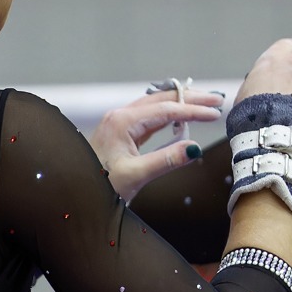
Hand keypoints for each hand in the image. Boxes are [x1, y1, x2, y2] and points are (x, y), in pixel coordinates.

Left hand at [91, 90, 224, 202]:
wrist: (74, 192)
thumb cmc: (99, 186)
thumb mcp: (136, 175)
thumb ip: (166, 160)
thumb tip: (194, 148)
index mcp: (122, 122)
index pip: (166, 110)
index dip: (193, 110)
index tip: (216, 113)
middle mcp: (120, 116)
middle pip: (162, 99)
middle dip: (191, 98)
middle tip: (217, 98)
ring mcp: (120, 123)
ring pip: (156, 105)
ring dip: (181, 104)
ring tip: (205, 103)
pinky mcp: (121, 133)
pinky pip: (150, 118)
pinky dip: (169, 115)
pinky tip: (181, 118)